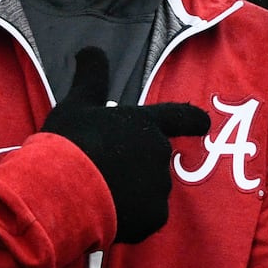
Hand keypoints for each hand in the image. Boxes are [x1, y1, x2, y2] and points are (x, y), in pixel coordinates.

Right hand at [41, 48, 209, 243]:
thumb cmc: (70, 143)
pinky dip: (131, 219)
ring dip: (131, 193)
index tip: (204, 123)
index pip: (180, 116)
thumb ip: (90, 77)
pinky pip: (146, 217)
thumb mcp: (76, 104)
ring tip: (99, 194)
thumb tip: (90, 48)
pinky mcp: (155, 217)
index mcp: (145, 124)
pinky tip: (105, 214)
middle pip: (154, 160)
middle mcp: (160, 152)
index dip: (193, 119)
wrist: (63, 190)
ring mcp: (160, 186)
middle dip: (135, 167)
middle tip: (103, 172)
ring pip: (149, 191)